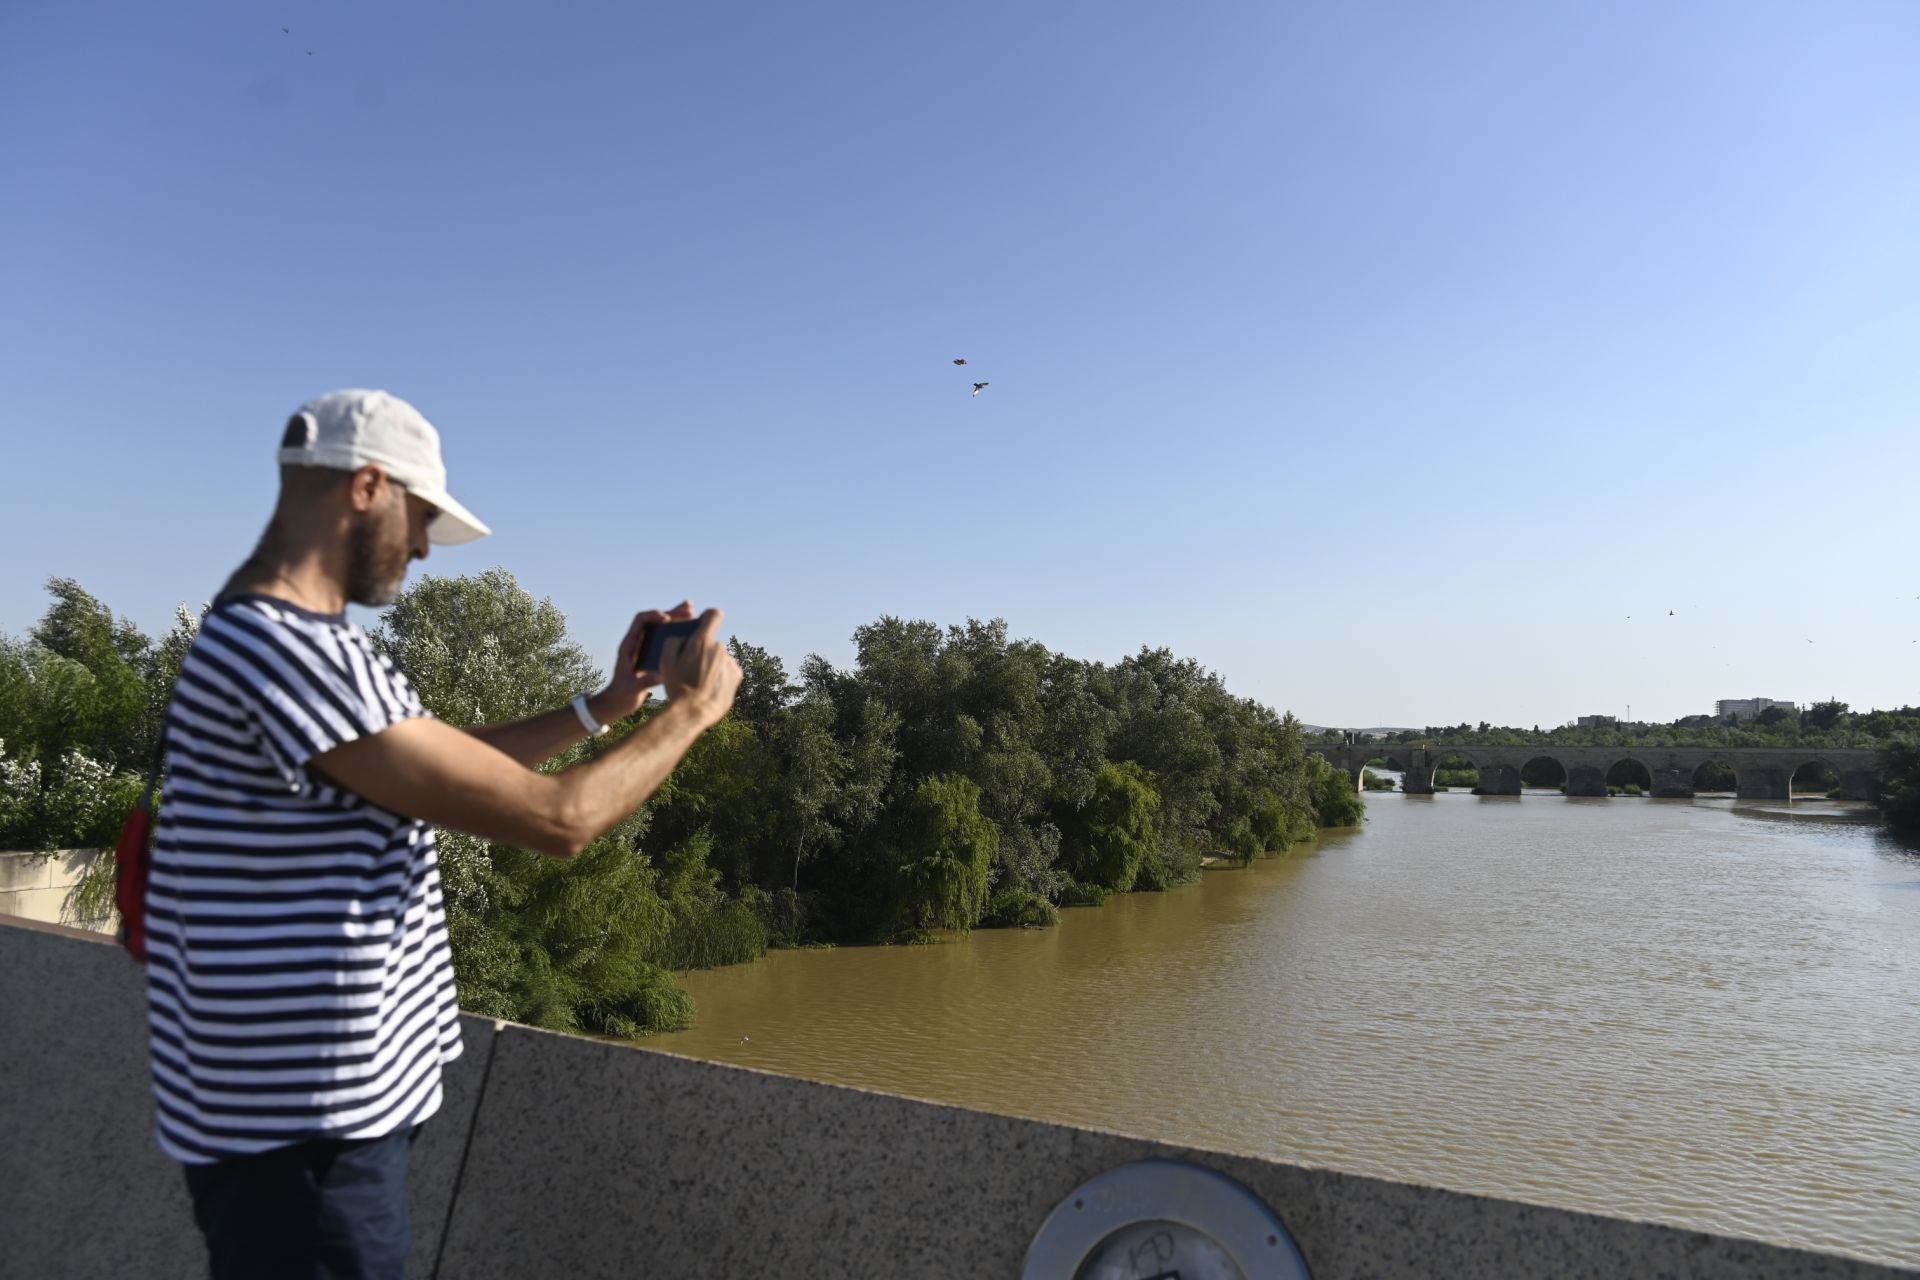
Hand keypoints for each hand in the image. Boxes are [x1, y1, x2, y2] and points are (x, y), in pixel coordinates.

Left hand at [589, 600, 694, 725]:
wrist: (617, 703)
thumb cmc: (621, 696)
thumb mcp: (632, 689)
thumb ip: (644, 682)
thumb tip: (660, 675)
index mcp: (629, 645)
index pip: (640, 621)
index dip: (653, 616)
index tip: (667, 618)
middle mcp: (638, 643)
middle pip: (655, 621)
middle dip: (672, 613)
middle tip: (689, 609)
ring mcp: (646, 648)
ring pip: (662, 628)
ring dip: (676, 619)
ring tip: (692, 611)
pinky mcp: (653, 655)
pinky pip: (666, 639)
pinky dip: (678, 632)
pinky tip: (691, 631)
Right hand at [661, 607, 741, 724]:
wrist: (693, 712)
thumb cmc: (677, 686)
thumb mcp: (665, 662)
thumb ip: (673, 642)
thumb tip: (682, 638)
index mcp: (702, 641)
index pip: (714, 615)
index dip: (708, 617)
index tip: (704, 622)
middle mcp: (720, 648)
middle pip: (712, 643)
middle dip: (704, 651)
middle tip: (692, 668)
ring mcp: (730, 662)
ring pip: (720, 659)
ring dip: (712, 665)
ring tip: (700, 683)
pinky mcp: (737, 677)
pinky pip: (728, 671)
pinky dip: (721, 676)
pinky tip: (710, 688)